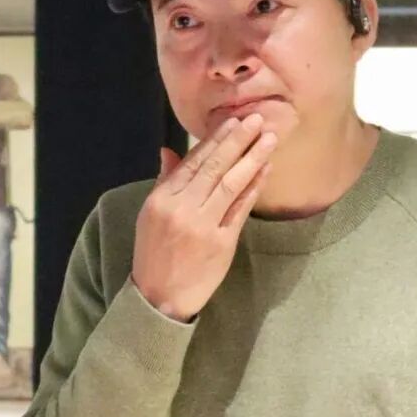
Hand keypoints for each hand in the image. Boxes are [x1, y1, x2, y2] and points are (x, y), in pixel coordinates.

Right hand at [132, 114, 276, 321]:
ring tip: (268, 139)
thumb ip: (164, 181)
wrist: (159, 297)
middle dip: (237, 141)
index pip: (193, 162)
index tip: (232, 121)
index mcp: (162, 199)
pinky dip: (253, 188)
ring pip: (230, 184)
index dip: (215, 140)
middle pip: (215, 168)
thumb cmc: (154, 252)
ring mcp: (203, 226)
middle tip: (256, 119)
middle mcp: (182, 209)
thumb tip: (170, 151)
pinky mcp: (221, 243)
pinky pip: (240, 209)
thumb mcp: (149, 215)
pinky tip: (265, 170)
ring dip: (252, 158)